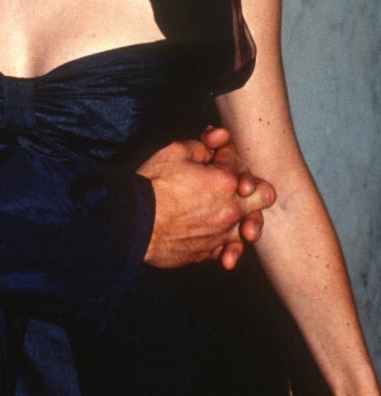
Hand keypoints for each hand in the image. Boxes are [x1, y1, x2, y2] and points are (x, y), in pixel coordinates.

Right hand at [138, 138, 275, 269]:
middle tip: (235, 184)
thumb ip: (200, 146)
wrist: (131, 224)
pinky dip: (222, 243)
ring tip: (221, 213)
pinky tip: (210, 236)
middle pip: (265, 196)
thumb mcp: (173, 152)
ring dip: (240, 218)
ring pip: (250, 228)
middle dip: (251, 186)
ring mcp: (220, 235)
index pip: (237, 159)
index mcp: (225, 182)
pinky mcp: (207, 253)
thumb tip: (214, 142)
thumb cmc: (151, 186)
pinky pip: (227, 249)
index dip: (223, 151)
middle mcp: (230, 211)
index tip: (210, 152)